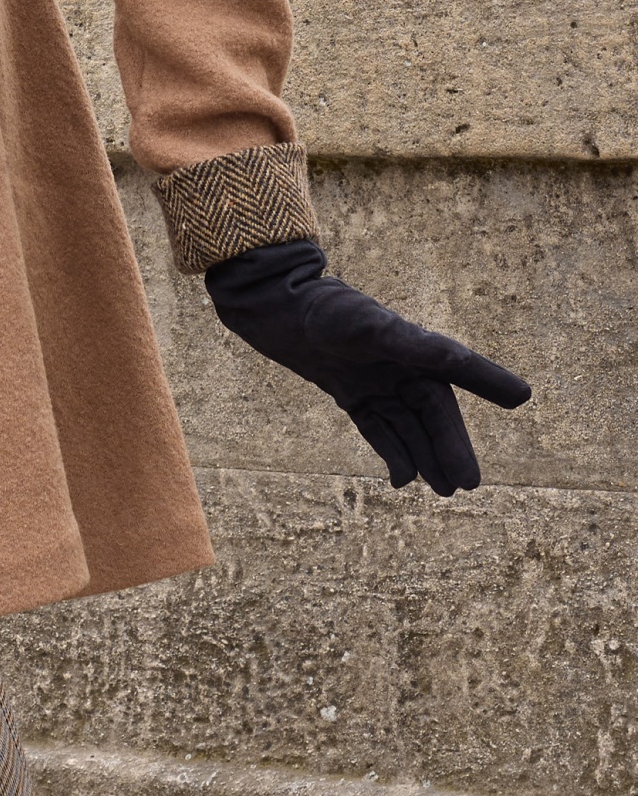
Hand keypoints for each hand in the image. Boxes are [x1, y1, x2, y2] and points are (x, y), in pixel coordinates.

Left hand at [206, 237, 529, 497]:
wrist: (274, 306)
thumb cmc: (326, 310)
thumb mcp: (373, 329)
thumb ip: (418, 347)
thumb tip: (460, 359)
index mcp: (414, 345)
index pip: (459, 372)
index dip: (488, 384)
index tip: (521, 397)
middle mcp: (400, 364)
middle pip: (432, 413)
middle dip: (450, 447)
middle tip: (468, 485)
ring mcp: (375, 380)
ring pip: (408, 427)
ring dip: (425, 456)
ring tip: (444, 489)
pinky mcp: (349, 392)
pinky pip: (377, 428)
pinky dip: (392, 451)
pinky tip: (403, 478)